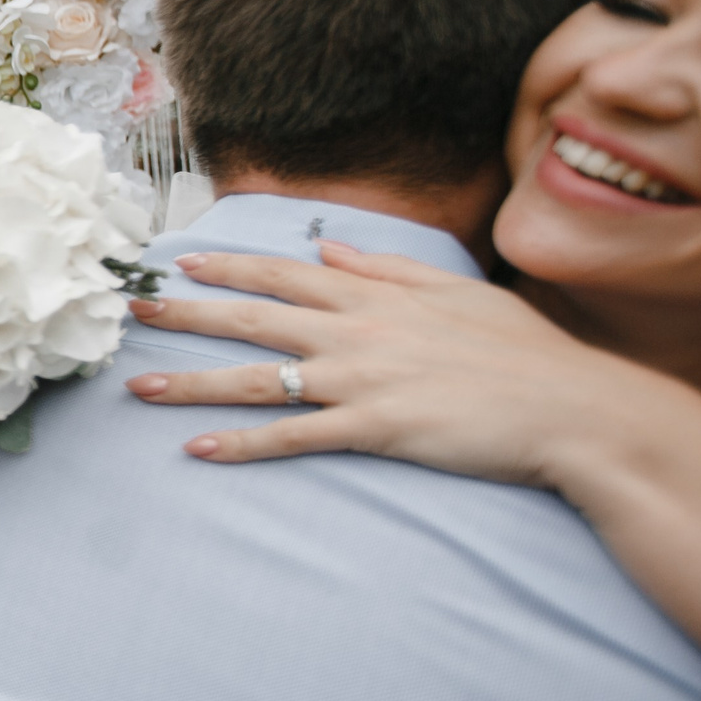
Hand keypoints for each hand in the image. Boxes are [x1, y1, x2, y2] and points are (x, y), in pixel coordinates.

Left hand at [123, 242, 623, 481]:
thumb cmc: (520, 351)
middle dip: (185, 316)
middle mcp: (355, 332)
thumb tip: (331, 249)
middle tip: (130, 314)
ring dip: (193, 385)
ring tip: (139, 390)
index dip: (227, 269)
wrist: (570, 407)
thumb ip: (385, 269)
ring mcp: (360, 381)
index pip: (282, 276)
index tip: (179, 266)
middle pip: (251, 320)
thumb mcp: (456, 291)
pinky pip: (293, 437)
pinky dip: (242, 445)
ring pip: (257, 380)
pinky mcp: (373, 428)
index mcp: (373, 296)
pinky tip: (198, 451)